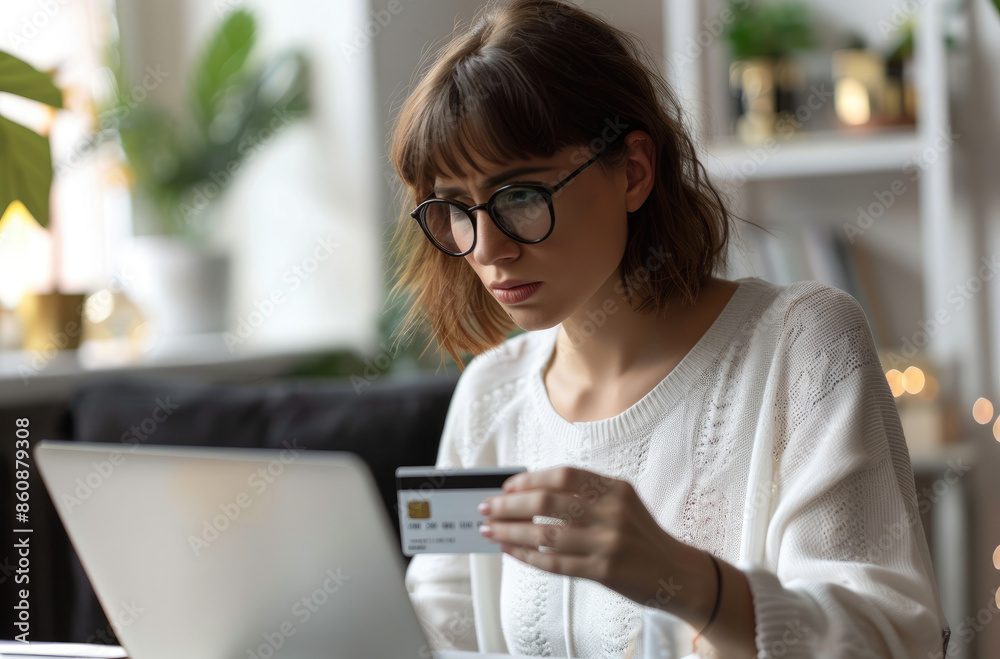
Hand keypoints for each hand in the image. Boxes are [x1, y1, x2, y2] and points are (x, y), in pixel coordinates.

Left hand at [477, 465, 692, 610]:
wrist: (676, 573)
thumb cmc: (640, 536)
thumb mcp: (621, 503)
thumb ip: (585, 495)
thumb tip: (529, 493)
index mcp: (615, 488)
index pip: (564, 475)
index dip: (530, 479)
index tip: (506, 487)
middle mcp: (612, 511)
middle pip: (548, 502)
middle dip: (509, 505)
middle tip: (486, 507)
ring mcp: (608, 542)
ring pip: (545, 533)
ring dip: (510, 531)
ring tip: (489, 530)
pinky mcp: (604, 571)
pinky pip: (554, 562)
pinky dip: (526, 556)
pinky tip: (510, 550)